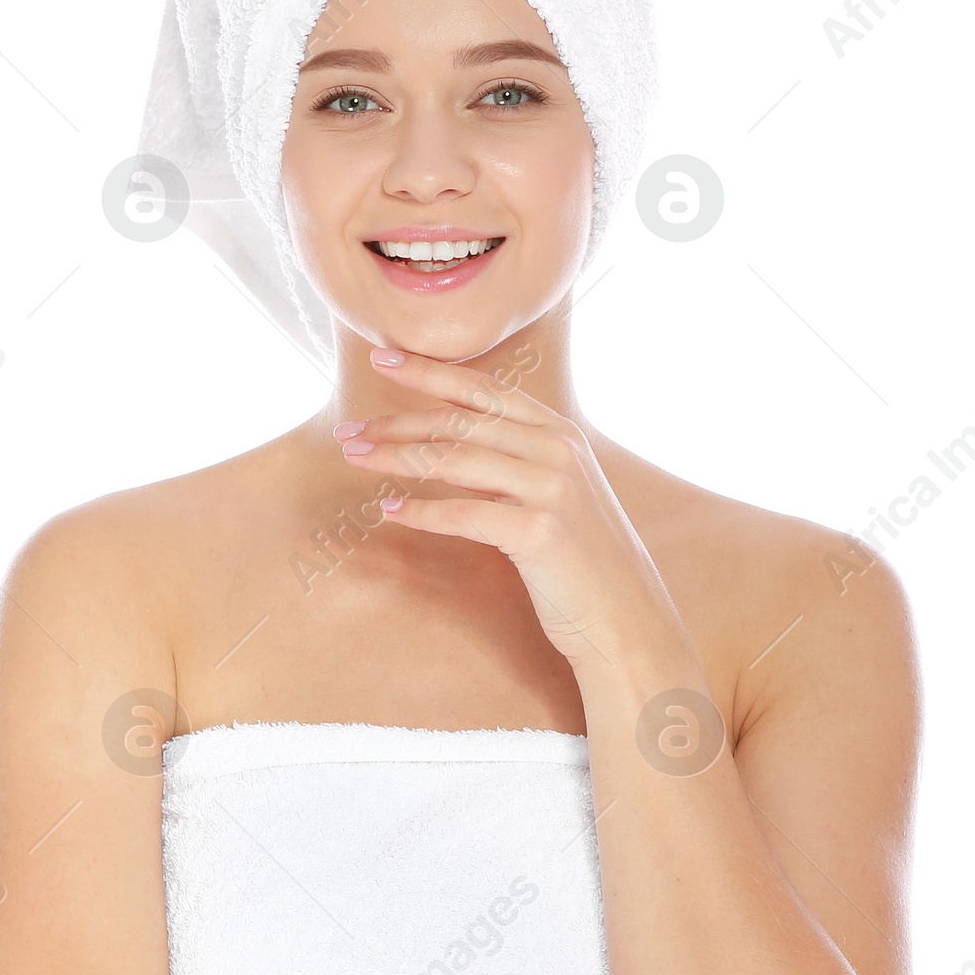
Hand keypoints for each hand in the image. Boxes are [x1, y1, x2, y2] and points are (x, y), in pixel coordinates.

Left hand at [337, 350, 680, 669]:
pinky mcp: (539, 531)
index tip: (383, 360)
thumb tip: (451, 436)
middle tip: (349, 428)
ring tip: (355, 458)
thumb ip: (517, 457)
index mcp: (559, 432)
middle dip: (398, 420)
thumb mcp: (557, 490)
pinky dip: (423, 510)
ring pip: (456, 459)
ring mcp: (552, 488)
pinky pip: (465, 513)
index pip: (483, 390)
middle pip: (461, 421)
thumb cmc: (580, 556)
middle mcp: (557, 449)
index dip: (430, 372)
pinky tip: (391, 509)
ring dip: (397, 457)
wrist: (624, 614)